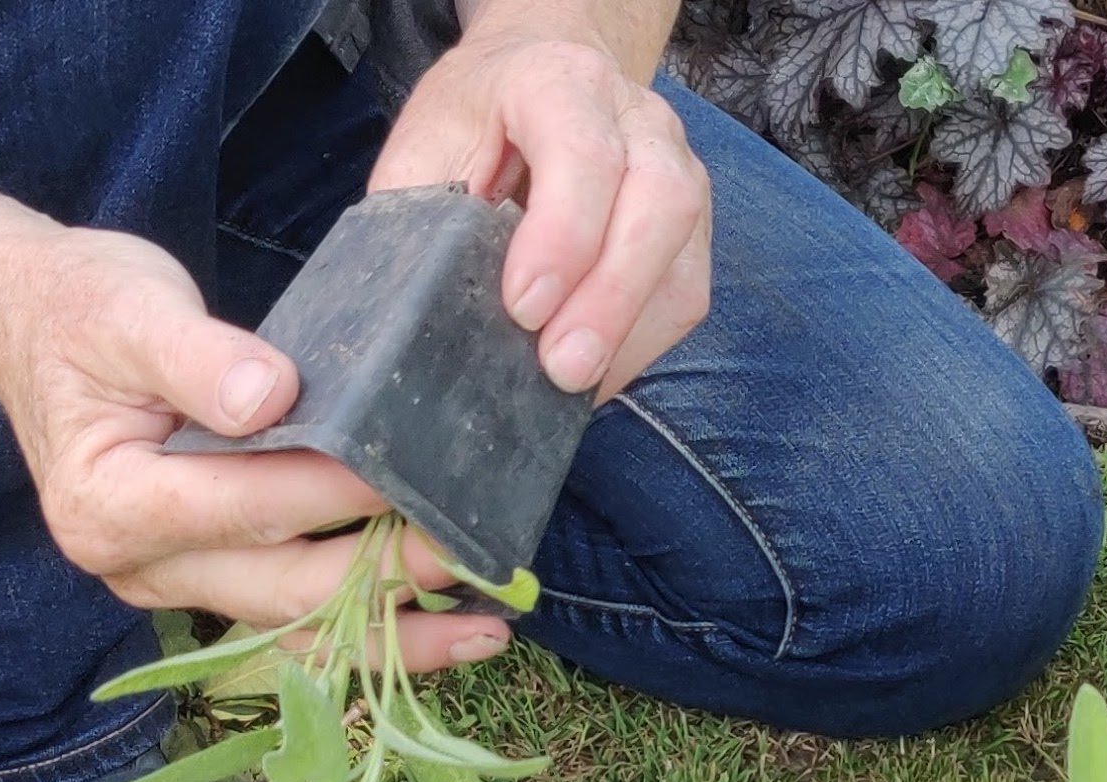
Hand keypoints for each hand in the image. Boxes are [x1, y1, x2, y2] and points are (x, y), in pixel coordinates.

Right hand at [0, 228, 512, 668]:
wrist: (33, 323)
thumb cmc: (83, 309)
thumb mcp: (129, 309)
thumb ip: (197, 355)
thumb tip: (269, 396)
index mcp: (111, 501)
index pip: (247, 505)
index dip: (339, 499)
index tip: (422, 485)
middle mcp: (136, 563)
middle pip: (280, 588)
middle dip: (387, 581)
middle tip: (482, 565)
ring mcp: (172, 581)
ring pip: (295, 622)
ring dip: (390, 629)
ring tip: (485, 631)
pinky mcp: (206, 577)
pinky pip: (292, 615)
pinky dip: (364, 623)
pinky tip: (441, 626)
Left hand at [370, 32, 712, 400]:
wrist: (544, 70)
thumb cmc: (481, 114)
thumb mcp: (430, 138)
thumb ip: (424, 206)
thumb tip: (417, 305)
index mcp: (562, 84)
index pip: (584, 154)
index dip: (562, 236)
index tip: (524, 308)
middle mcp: (638, 120)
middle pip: (658, 204)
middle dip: (612, 298)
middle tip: (561, 368)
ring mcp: (678, 169)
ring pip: (681, 255)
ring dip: (631, 330)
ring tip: (574, 385)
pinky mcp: (689, 225)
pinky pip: (683, 293)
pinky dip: (640, 344)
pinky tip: (593, 374)